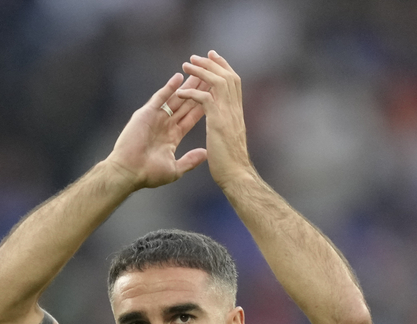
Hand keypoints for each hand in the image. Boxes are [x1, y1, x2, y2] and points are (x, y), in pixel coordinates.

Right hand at [106, 73, 207, 189]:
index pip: (191, 117)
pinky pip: (160, 97)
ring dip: (187, 86)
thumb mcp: (174, 170)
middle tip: (211, 78)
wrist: (129, 172)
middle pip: (186, 104)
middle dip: (198, 92)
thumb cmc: (149, 174)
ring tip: (199, 73)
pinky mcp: (146, 113)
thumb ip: (190, 160)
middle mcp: (165, 124)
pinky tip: (179, 77)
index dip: (203, 106)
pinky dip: (169, 87)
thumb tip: (206, 153)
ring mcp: (156, 118)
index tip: (215, 97)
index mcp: (173, 137)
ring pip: (176, 98)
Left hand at [177, 51, 251, 189]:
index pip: (233, 83)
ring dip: (201, 71)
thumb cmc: (232, 166)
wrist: (236, 176)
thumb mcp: (229, 143)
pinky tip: (180, 92)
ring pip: (217, 82)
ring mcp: (227, 114)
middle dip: (212, 63)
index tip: (214, 58)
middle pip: (226, 76)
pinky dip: (191, 93)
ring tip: (187, 65)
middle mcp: (234, 110)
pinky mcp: (218, 122)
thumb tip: (223, 131)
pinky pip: (204, 99)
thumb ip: (225, 132)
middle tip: (199, 55)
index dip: (224, 69)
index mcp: (236, 114)